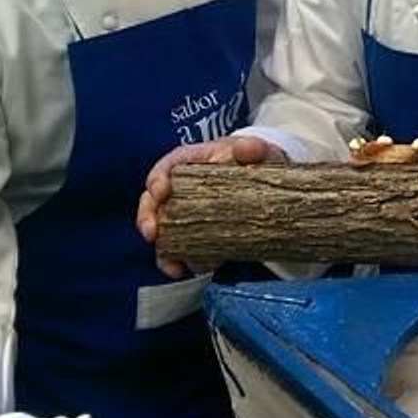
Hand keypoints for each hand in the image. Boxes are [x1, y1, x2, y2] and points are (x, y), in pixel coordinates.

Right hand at [135, 136, 286, 277]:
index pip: (165, 168)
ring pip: (162, 231)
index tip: (161, 192)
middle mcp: (179, 189)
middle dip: (147, 218)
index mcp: (189, 162)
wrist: (270, 185)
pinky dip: (183, 261)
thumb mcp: (258, 151)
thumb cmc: (255, 162)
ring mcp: (184, 213)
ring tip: (172, 265)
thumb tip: (247, 148)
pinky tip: (192, 269)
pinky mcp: (195, 234)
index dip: (157, 180)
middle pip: (152, 202)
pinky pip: (181, 250)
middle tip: (151, 233)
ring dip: (163, 249)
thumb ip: (255, 148)